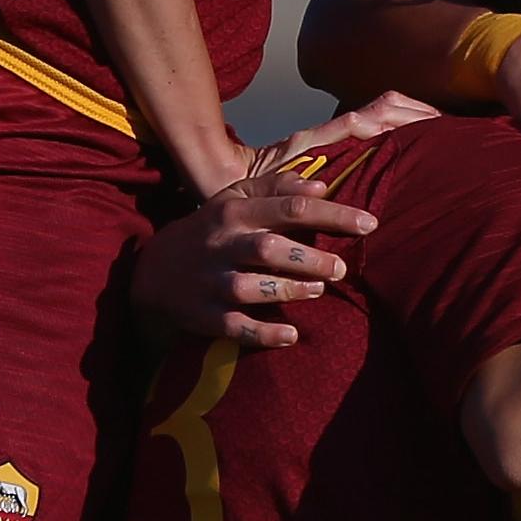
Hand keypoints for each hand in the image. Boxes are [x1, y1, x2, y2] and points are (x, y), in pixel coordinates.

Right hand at [147, 95, 437, 349]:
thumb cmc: (209, 230)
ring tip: (320, 290)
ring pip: (252, 287)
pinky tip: (292, 334)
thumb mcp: (233, 199)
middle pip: (270, 247)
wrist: (151, 271)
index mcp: (234, 211)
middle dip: (310, 257)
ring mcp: (211, 282)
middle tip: (342, 267)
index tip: (369, 223)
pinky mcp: (204, 316)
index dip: (333, 214)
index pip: (289, 207)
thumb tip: (323, 185)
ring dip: (290, 289)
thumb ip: (275, 188)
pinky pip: (236, 327)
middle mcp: (222, 244)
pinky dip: (264, 332)